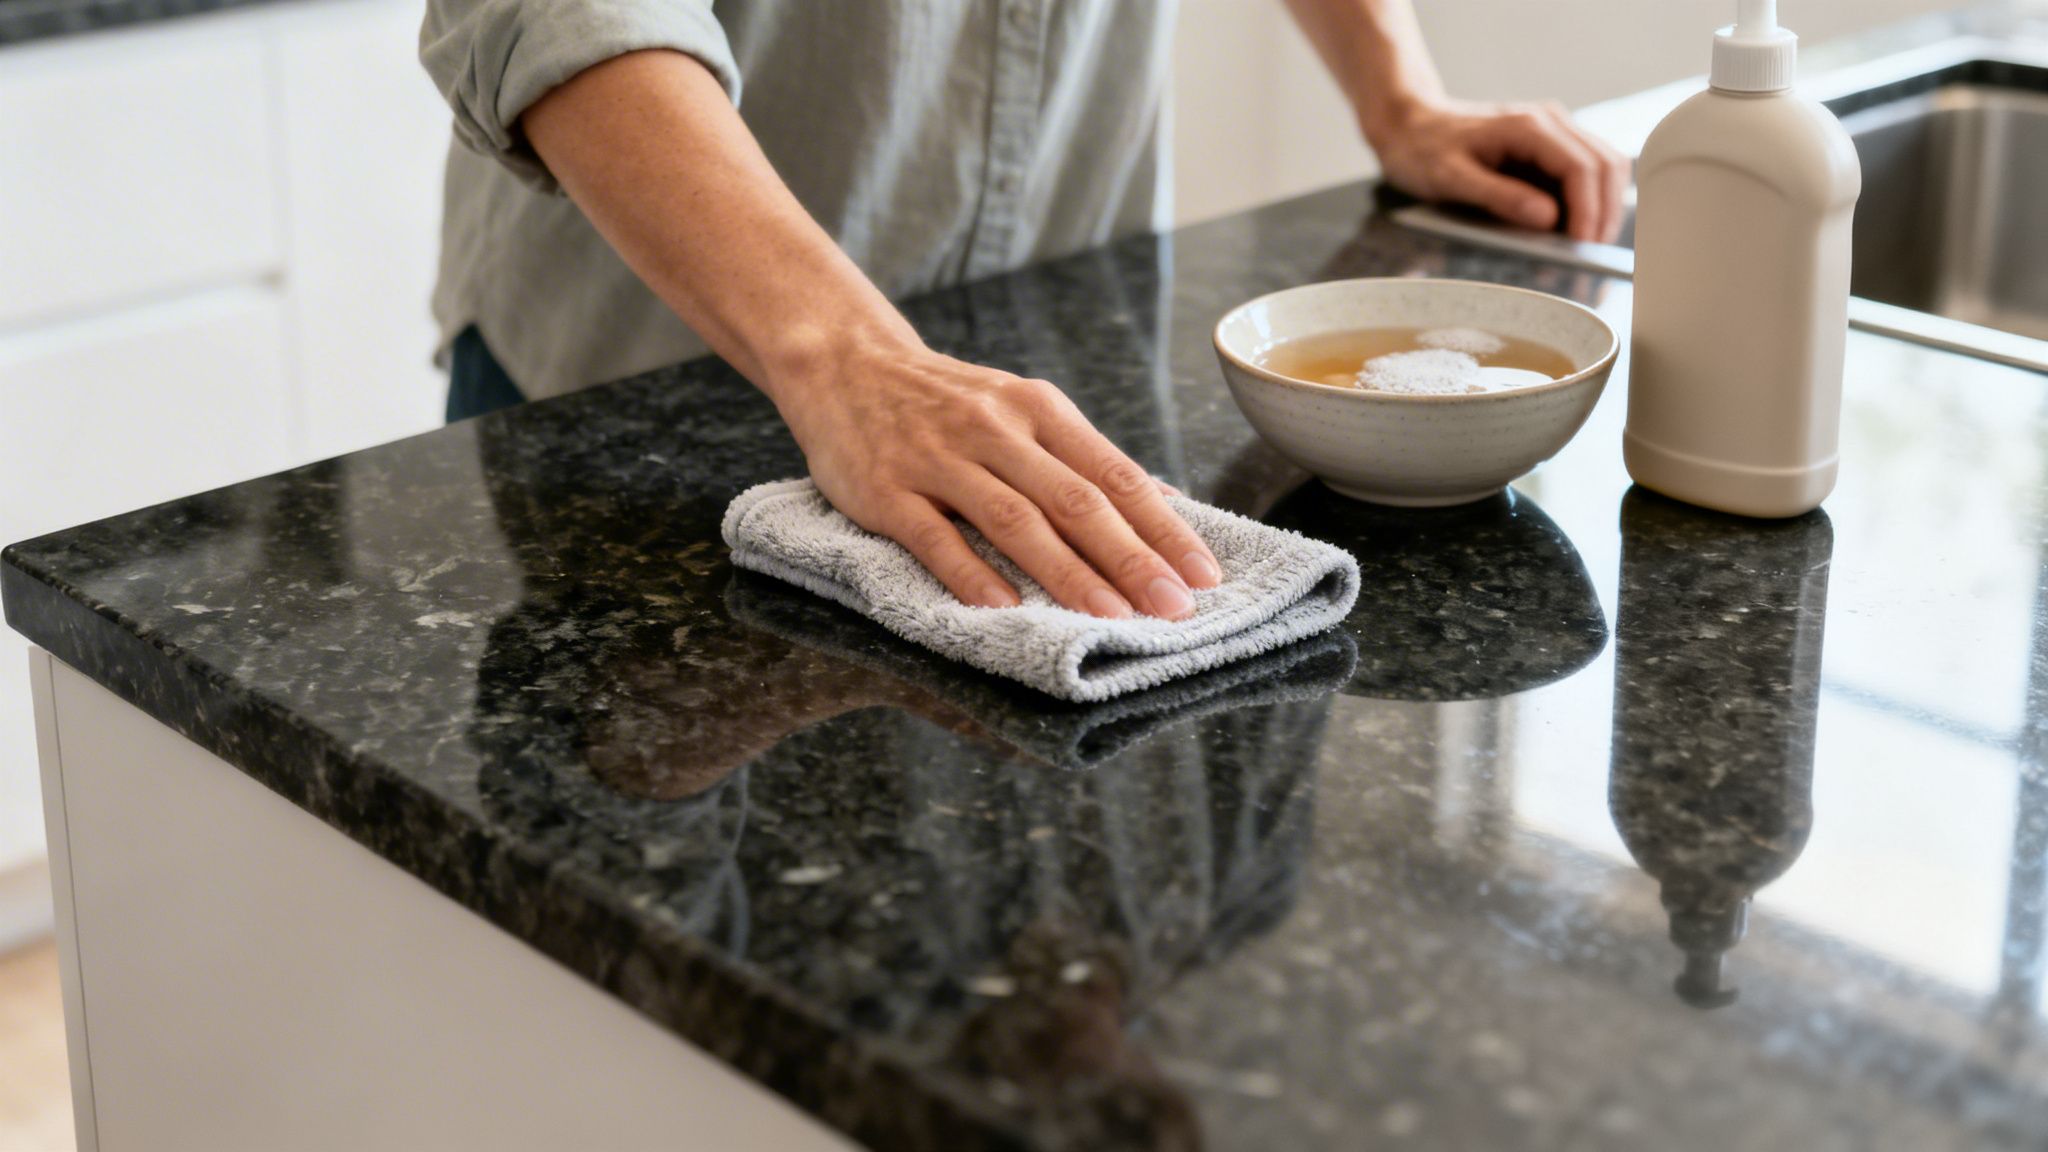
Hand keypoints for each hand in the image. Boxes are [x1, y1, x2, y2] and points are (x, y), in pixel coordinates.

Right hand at [772, 338, 1221, 619]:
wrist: (847, 363)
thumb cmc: (948, 401)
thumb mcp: (1023, 409)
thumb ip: (1085, 459)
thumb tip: (1167, 504)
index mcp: (1040, 409)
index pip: (1115, 475)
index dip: (1163, 528)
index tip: (1203, 576)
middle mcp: (996, 429)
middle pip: (1074, 501)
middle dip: (1131, 559)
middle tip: (1173, 609)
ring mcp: (939, 459)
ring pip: (1014, 520)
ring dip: (1067, 573)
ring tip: (1109, 618)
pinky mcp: (887, 490)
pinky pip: (934, 537)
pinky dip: (971, 573)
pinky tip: (1004, 609)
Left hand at [1368, 97, 1630, 243]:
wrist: (1410, 125)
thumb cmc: (1423, 150)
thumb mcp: (1451, 178)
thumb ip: (1499, 197)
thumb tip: (1548, 219)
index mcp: (1529, 127)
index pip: (1582, 167)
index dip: (1590, 211)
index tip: (1584, 248)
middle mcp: (1550, 124)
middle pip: (1606, 165)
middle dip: (1605, 213)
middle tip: (1591, 257)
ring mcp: (1554, 134)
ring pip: (1603, 168)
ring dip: (1602, 208)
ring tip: (1585, 249)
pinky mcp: (1549, 150)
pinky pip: (1583, 175)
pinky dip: (1587, 204)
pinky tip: (1571, 232)